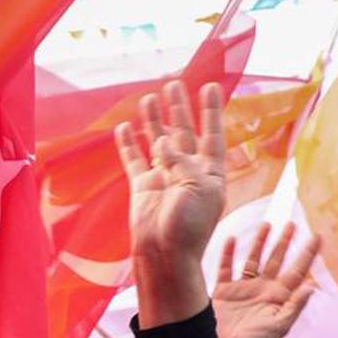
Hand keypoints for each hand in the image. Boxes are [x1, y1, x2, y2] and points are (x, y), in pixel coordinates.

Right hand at [116, 81, 226, 326]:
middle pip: (183, 132)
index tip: (211, 86)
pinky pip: (134, 160)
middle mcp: (188, 172)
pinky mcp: (143, 187)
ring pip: (157, 142)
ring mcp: (164, 178)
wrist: (164, 254)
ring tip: (149, 98)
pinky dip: (129, 144)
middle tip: (174, 84)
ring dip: (154, 120)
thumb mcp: (197, 187)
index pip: (211, 134)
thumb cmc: (189, 225)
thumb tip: (163, 144)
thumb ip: (181, 160)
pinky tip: (126, 127)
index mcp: (210, 172)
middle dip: (179, 108)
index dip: (211, 110)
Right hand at [213, 224, 320, 337]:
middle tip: (291, 223)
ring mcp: (242, 288)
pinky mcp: (224, 291)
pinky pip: (226, 267)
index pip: (297, 270)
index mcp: (277, 297)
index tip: (317, 237)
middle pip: (276, 260)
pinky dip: (228, 253)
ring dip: (260, 242)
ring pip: (253, 259)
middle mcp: (261, 289)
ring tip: (266, 225)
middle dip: (284, 242)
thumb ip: (294, 305)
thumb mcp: (279, 326)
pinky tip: (232, 239)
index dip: (308, 254)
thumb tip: (312, 285)